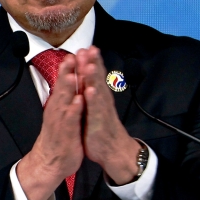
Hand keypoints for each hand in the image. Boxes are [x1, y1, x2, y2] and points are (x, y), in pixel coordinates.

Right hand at [17, 54, 84, 199]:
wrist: (50, 161)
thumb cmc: (58, 136)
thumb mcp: (62, 114)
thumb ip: (66, 98)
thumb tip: (70, 83)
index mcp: (59, 104)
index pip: (64, 83)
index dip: (68, 68)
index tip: (74, 53)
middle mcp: (57, 109)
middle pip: (62, 88)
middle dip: (67, 72)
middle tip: (71, 56)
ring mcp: (60, 121)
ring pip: (64, 101)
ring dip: (68, 88)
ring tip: (72, 74)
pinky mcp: (65, 133)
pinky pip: (70, 120)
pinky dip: (74, 110)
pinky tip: (78, 101)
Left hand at [76, 46, 141, 184]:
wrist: (113, 151)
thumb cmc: (101, 129)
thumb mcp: (93, 109)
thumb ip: (90, 94)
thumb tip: (86, 80)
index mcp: (97, 97)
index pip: (94, 76)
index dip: (90, 62)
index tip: (86, 47)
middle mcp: (101, 101)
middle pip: (97, 79)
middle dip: (93, 63)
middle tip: (90, 48)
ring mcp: (101, 111)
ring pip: (97, 91)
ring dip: (94, 77)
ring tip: (91, 63)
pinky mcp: (99, 123)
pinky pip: (96, 110)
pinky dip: (93, 99)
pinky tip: (90, 90)